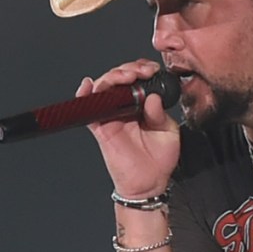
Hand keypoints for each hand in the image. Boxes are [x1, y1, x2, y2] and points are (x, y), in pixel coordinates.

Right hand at [81, 59, 180, 199]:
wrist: (149, 183)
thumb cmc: (159, 160)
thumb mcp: (167, 131)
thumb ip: (159, 113)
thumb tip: (152, 97)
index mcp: (142, 105)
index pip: (138, 78)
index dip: (142, 68)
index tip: (151, 70)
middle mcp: (125, 108)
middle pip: (119, 79)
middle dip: (129, 69)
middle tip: (141, 73)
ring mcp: (111, 117)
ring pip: (104, 88)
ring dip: (113, 77)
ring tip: (126, 77)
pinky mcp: (101, 129)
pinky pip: (88, 110)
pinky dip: (85, 96)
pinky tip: (88, 86)